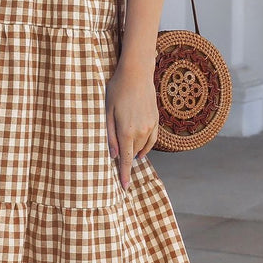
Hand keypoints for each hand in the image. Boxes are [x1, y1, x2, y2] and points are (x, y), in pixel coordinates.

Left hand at [105, 56, 158, 189]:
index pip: (126, 160)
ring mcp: (150, 125)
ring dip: (135, 153)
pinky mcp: (155, 119)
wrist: (137, 73)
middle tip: (118, 168)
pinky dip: (146, 147)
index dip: (125, 175)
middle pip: (133, 154)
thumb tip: (114, 155)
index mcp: (126, 131)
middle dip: (127, 162)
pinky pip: (152, 139)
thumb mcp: (107, 111)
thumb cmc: (117, 89)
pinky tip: (141, 150)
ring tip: (128, 157)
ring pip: (143, 147)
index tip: (124, 188)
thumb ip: (110, 135)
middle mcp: (141, 131)